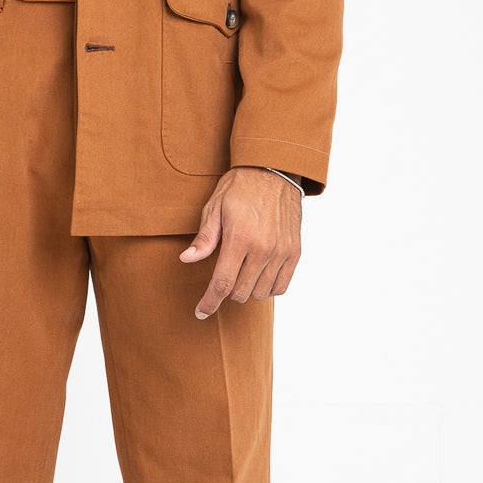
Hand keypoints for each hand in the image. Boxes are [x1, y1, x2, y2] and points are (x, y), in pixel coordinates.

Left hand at [178, 167, 302, 317]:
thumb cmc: (240, 187)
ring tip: (241, 272)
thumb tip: (187, 260)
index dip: (209, 302)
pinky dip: (268, 287)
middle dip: (227, 292)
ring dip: (247, 289)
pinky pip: (281, 286)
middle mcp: (263, 249)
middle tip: (223, 275)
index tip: (201, 312)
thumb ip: (205, 238)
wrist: (275, 170)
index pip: (221, 284)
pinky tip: (259, 274)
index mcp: (239, 239)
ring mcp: (282, 252)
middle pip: (241, 293)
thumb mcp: (215, 207)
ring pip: (261, 293)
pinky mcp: (295, 252)